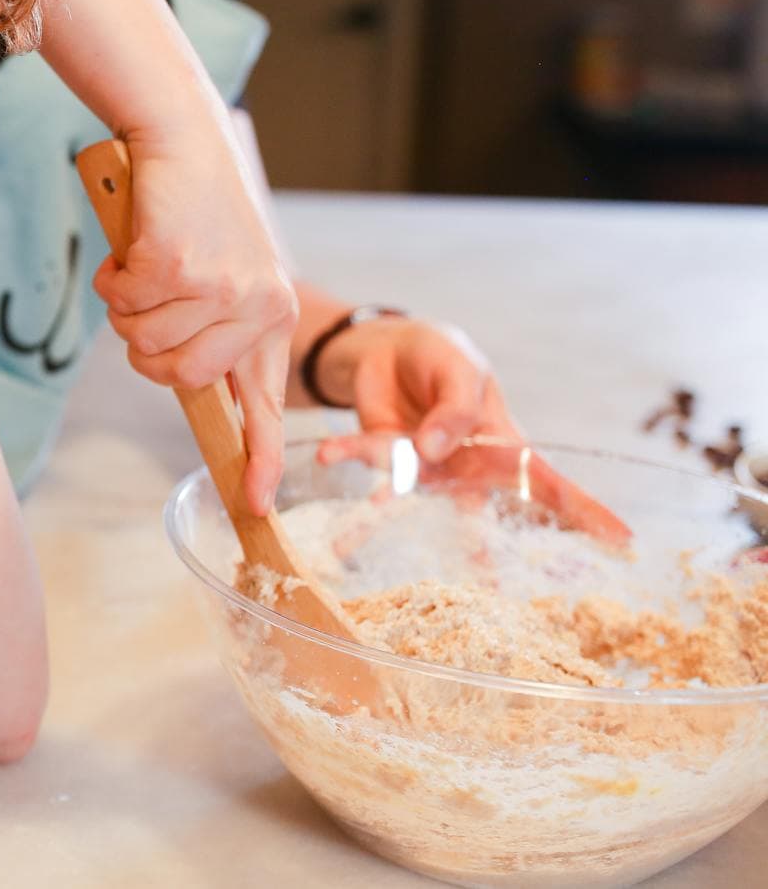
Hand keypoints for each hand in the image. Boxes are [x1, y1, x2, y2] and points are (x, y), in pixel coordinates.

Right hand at [90, 137, 297, 513]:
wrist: (182, 139)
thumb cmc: (194, 209)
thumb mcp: (222, 272)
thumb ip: (211, 329)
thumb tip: (179, 378)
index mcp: (275, 316)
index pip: (268, 403)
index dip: (259, 458)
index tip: (255, 504)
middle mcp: (259, 306)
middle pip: (178, 378)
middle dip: (146, 349)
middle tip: (148, 303)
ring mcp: (220, 287)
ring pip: (143, 342)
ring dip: (127, 307)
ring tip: (147, 264)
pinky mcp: (178, 265)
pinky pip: (122, 302)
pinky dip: (114, 277)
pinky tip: (136, 244)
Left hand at [313, 319, 631, 544]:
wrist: (389, 345)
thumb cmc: (441, 355)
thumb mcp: (459, 367)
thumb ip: (455, 407)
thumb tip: (438, 448)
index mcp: (500, 443)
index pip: (548, 482)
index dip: (585, 513)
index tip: (623, 543)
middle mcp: (462, 466)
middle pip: (481, 515)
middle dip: (486, 556)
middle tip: (490, 599)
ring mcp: (419, 466)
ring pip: (403, 498)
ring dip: (375, 522)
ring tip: (347, 548)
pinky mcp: (380, 454)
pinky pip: (360, 459)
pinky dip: (341, 453)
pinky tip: (321, 453)